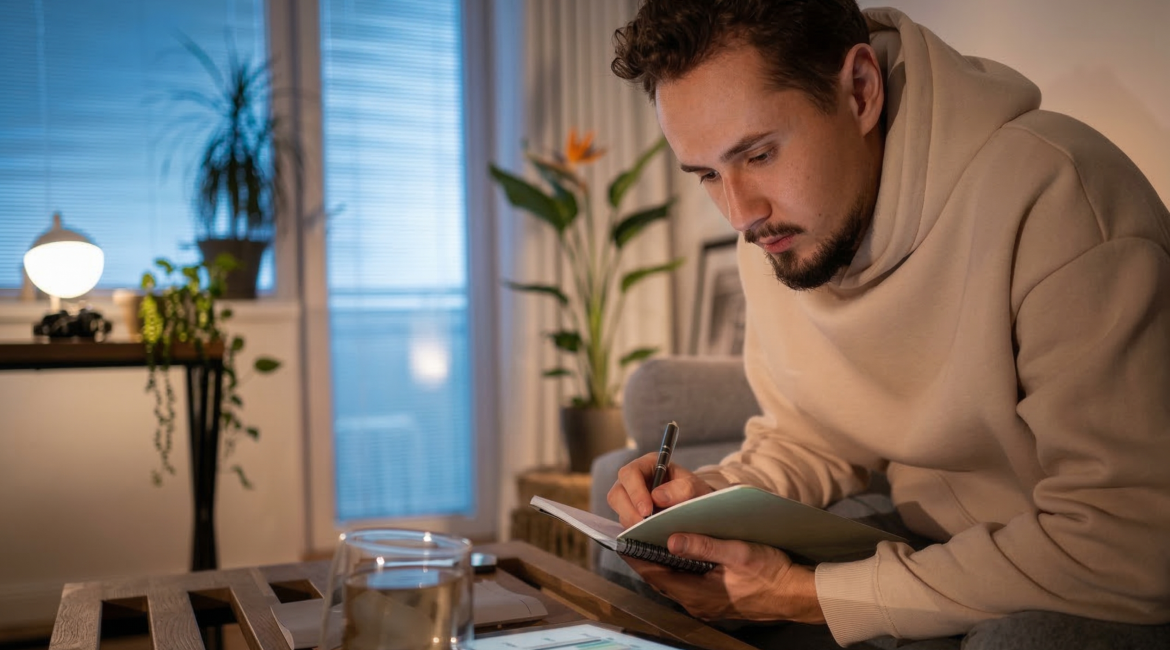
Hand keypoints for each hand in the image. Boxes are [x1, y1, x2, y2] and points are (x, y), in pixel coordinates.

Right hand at [607, 453, 714, 526]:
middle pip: (616, 494)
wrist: (697, 507)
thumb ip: (681, 488)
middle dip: (629, 512)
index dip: (635, 492)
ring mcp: (629, 500)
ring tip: (647, 532)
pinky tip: (648, 537)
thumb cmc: (694, 491)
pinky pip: (624, 524)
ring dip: (631, 523)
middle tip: (644, 525)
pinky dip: (633, 532)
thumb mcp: (694, 487)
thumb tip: (657, 497)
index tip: (647, 510)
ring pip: (618, 511)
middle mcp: (633, 481)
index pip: (630, 473)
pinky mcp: (630, 516)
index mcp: (647, 465)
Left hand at [626, 534, 824, 623]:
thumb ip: (704, 545)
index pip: (652, 573)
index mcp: (696, 592)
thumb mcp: (738, 552)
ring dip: (659, 562)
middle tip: (633, 531)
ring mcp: (704, 604)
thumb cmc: (771, 572)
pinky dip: (675, 568)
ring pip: (670, 581)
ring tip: (650, 537)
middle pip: (658, 578)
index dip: (634, 555)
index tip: (620, 536)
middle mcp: (695, 602)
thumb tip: (671, 540)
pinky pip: (684, 584)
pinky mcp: (713, 602)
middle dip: (644, 556)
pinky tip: (678, 552)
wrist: (796, 595)